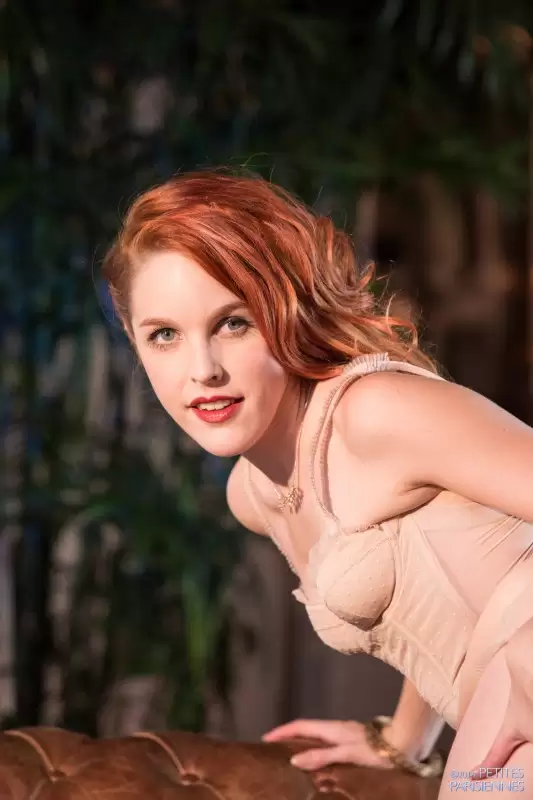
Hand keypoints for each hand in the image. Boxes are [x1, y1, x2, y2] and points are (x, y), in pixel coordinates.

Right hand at [262, 718, 395, 770]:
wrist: (403, 744)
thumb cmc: (375, 750)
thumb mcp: (347, 753)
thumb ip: (322, 756)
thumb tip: (295, 760)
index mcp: (332, 728)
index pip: (301, 726)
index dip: (283, 731)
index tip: (266, 738)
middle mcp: (335, 728)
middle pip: (306, 729)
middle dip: (289, 735)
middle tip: (275, 747)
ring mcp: (344, 733)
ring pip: (316, 735)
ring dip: (301, 741)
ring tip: (290, 754)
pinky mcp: (351, 740)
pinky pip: (325, 742)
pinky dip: (314, 747)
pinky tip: (316, 758)